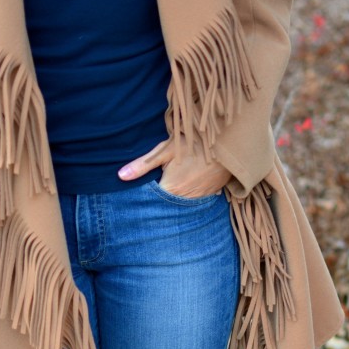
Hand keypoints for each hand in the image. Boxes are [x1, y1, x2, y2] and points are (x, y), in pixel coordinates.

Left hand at [117, 135, 231, 197]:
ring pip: (182, 206)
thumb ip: (143, 164)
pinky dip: (190, 197)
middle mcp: (185, 199)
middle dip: (159, 202)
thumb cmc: (194, 143)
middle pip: (166, 206)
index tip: (137, 195)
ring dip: (175, 200)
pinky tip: (187, 187)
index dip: (144, 198)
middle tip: (153, 192)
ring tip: (172, 187)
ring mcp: (200, 198)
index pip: (152, 202)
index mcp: (171, 189)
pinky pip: (196, 201)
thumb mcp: (166, 150)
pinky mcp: (211, 195)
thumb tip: (121, 176)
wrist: (228, 142)